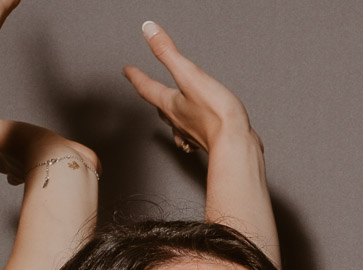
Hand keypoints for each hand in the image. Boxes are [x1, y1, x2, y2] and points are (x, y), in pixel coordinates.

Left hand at [0, 100, 97, 186]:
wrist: (62, 163)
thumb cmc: (28, 150)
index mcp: (10, 161)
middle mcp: (27, 169)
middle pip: (16, 173)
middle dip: (11, 172)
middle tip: (9, 175)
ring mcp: (50, 170)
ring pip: (41, 173)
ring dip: (40, 172)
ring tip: (44, 169)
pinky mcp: (73, 166)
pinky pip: (73, 166)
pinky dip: (75, 165)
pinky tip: (84, 164)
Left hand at [123, 20, 256, 154]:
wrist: (235, 145)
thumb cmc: (216, 114)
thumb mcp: (190, 75)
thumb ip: (168, 53)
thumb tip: (149, 31)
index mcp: (171, 104)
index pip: (147, 88)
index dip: (136, 76)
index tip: (127, 71)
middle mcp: (178, 120)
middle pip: (159, 107)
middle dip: (152, 95)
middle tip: (145, 89)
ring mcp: (192, 133)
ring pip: (174, 124)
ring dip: (169, 117)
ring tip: (167, 113)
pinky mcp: (208, 141)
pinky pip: (191, 137)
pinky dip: (189, 133)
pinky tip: (193, 134)